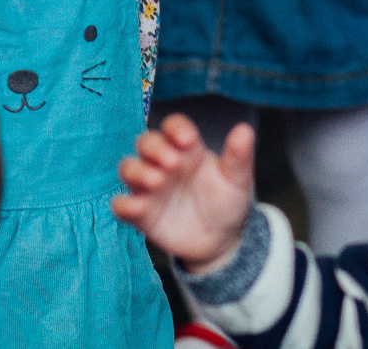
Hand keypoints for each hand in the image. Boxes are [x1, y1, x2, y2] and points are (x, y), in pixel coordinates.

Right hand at [112, 114, 256, 271]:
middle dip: (154, 148)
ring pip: (129, 168)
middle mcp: (164, 163)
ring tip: (155, 181)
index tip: (187, 139)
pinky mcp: (141, 214)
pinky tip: (138, 207)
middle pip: (146, 142)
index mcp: (187, 149)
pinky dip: (124, 204)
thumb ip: (238, 156)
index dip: (176, 128)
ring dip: (137, 171)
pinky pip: (122, 205)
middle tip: (171, 162)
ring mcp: (150, 188)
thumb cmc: (226, 201)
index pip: (174, 127)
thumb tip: (245, 129)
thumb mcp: (236, 179)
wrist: (221, 241)